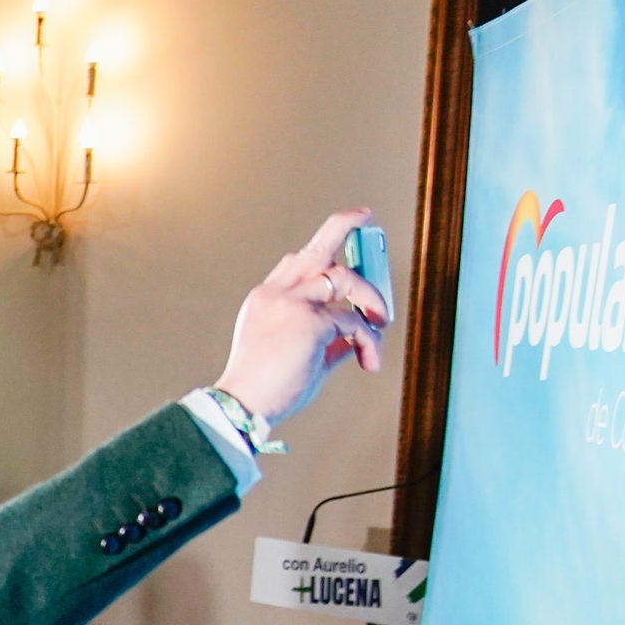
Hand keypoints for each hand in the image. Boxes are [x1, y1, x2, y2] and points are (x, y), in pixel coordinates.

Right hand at [212, 207, 390, 426]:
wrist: (243, 406)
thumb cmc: (265, 388)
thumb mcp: (297, 354)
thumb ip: (326, 337)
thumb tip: (356, 335)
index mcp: (264, 300)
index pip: (297, 262)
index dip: (323, 247)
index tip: (344, 233)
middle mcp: (275, 294)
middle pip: (316, 248)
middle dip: (345, 225)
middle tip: (366, 217)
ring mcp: (291, 303)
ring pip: (344, 277)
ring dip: (371, 296)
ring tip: (380, 322)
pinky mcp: (309, 321)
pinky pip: (354, 320)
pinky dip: (369, 339)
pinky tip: (368, 359)